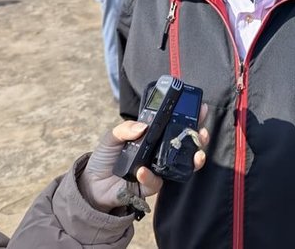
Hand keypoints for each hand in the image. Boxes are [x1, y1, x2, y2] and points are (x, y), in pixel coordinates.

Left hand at [78, 106, 209, 212]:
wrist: (92, 184)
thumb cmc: (105, 157)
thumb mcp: (111, 137)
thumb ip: (125, 129)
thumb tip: (143, 127)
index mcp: (153, 136)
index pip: (175, 124)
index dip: (190, 116)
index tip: (201, 108)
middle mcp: (159, 151)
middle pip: (186, 143)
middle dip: (199, 137)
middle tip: (202, 132)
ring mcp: (157, 168)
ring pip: (182, 164)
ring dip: (193, 158)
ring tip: (197, 154)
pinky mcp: (150, 186)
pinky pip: (157, 182)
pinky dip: (150, 176)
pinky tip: (142, 171)